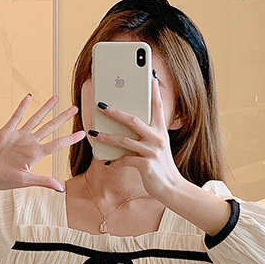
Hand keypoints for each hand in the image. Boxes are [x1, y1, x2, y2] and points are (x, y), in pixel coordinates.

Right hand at [0, 94, 84, 195]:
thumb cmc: (4, 180)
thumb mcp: (26, 181)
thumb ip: (43, 181)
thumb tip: (61, 189)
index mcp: (36, 154)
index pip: (57, 144)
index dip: (70, 138)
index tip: (83, 133)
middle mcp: (30, 143)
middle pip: (50, 127)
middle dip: (63, 118)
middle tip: (75, 109)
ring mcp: (19, 136)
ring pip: (36, 119)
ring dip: (46, 108)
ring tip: (57, 98)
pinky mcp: (7, 132)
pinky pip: (16, 116)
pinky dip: (23, 107)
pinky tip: (29, 97)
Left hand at [89, 74, 182, 200]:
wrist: (172, 188)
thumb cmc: (161, 166)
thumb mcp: (157, 146)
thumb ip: (146, 134)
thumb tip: (126, 125)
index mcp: (161, 131)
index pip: (157, 106)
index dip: (153, 90)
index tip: (150, 75)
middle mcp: (157, 138)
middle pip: (133, 120)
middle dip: (115, 112)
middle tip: (100, 104)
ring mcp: (152, 151)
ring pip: (124, 140)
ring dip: (106, 136)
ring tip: (93, 133)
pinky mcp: (146, 165)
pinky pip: (125, 160)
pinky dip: (115, 161)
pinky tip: (108, 161)